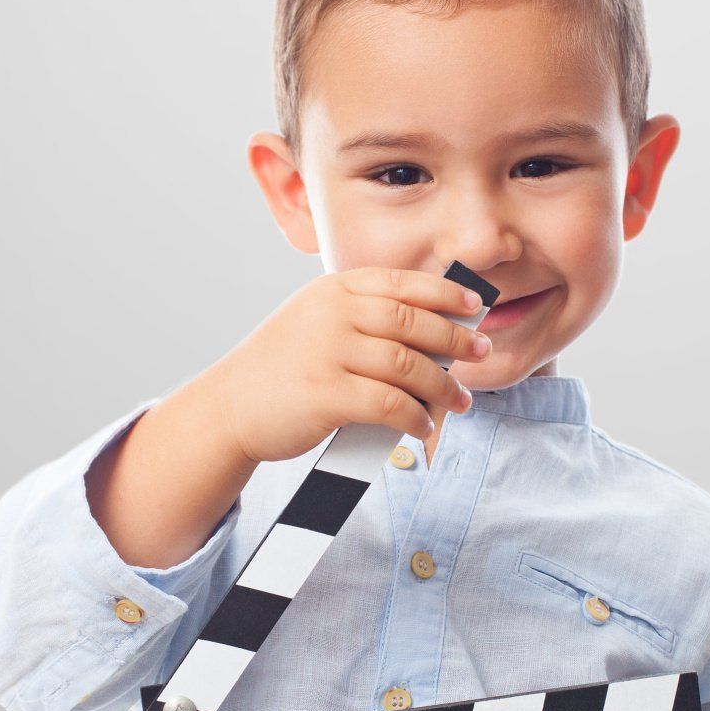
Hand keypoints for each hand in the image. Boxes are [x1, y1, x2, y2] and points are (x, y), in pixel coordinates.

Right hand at [199, 267, 494, 465]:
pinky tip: (424, 426)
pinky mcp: (327, 394)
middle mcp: (331, 315)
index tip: (475, 305)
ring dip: (442, 386)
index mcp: (334, 292)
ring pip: (407, 364)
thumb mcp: (317, 324)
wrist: (229, 408)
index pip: (401, 283)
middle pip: (411, 322)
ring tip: (460, 401)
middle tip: (480, 353)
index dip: (444, 293)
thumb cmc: (284, 369)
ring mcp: (328, 352)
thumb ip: (364, 319)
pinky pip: (390, 403)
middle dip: (454, 338)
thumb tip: (436, 332)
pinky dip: (415, 417)